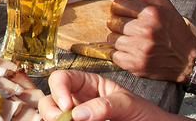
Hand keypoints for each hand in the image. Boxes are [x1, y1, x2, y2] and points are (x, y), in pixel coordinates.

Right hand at [39, 70, 180, 120]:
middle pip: (50, 99)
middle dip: (51, 110)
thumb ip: (105, 106)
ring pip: (52, 116)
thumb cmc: (145, 114)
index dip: (58, 89)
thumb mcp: (128, 104)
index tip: (67, 107)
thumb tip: (78, 114)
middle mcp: (78, 100)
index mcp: (88, 84)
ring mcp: (79, 116)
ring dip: (54, 120)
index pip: (62, 78)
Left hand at [107, 0, 195, 82]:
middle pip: (112, 22)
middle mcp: (145, 30)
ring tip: (135, 41)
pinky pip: (113, 54)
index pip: (117, 5)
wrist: (189, 60)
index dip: (123, 10)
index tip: (131, 15)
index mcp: (151, 13)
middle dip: (120, 25)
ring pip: (111, 38)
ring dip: (120, 39)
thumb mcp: (163, 5)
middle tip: (133, 29)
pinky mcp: (135, 64)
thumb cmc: (175, 31)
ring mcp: (140, 48)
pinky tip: (132, 52)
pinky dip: (120, 54)